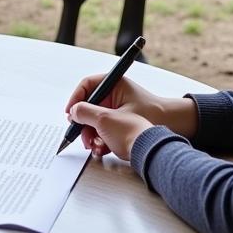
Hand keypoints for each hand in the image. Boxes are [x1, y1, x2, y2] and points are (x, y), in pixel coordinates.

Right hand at [65, 75, 196, 161]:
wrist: (162, 143)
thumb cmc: (143, 122)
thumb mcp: (107, 119)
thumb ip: (85, 113)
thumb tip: (73, 112)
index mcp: (115, 83)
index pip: (87, 85)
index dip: (76, 99)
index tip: (70, 113)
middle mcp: (117, 94)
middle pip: (90, 106)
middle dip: (84, 123)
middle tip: (81, 134)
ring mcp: (120, 110)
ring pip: (95, 120)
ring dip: (91, 134)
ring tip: (93, 146)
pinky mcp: (122, 125)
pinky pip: (104, 130)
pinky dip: (100, 139)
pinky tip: (101, 149)